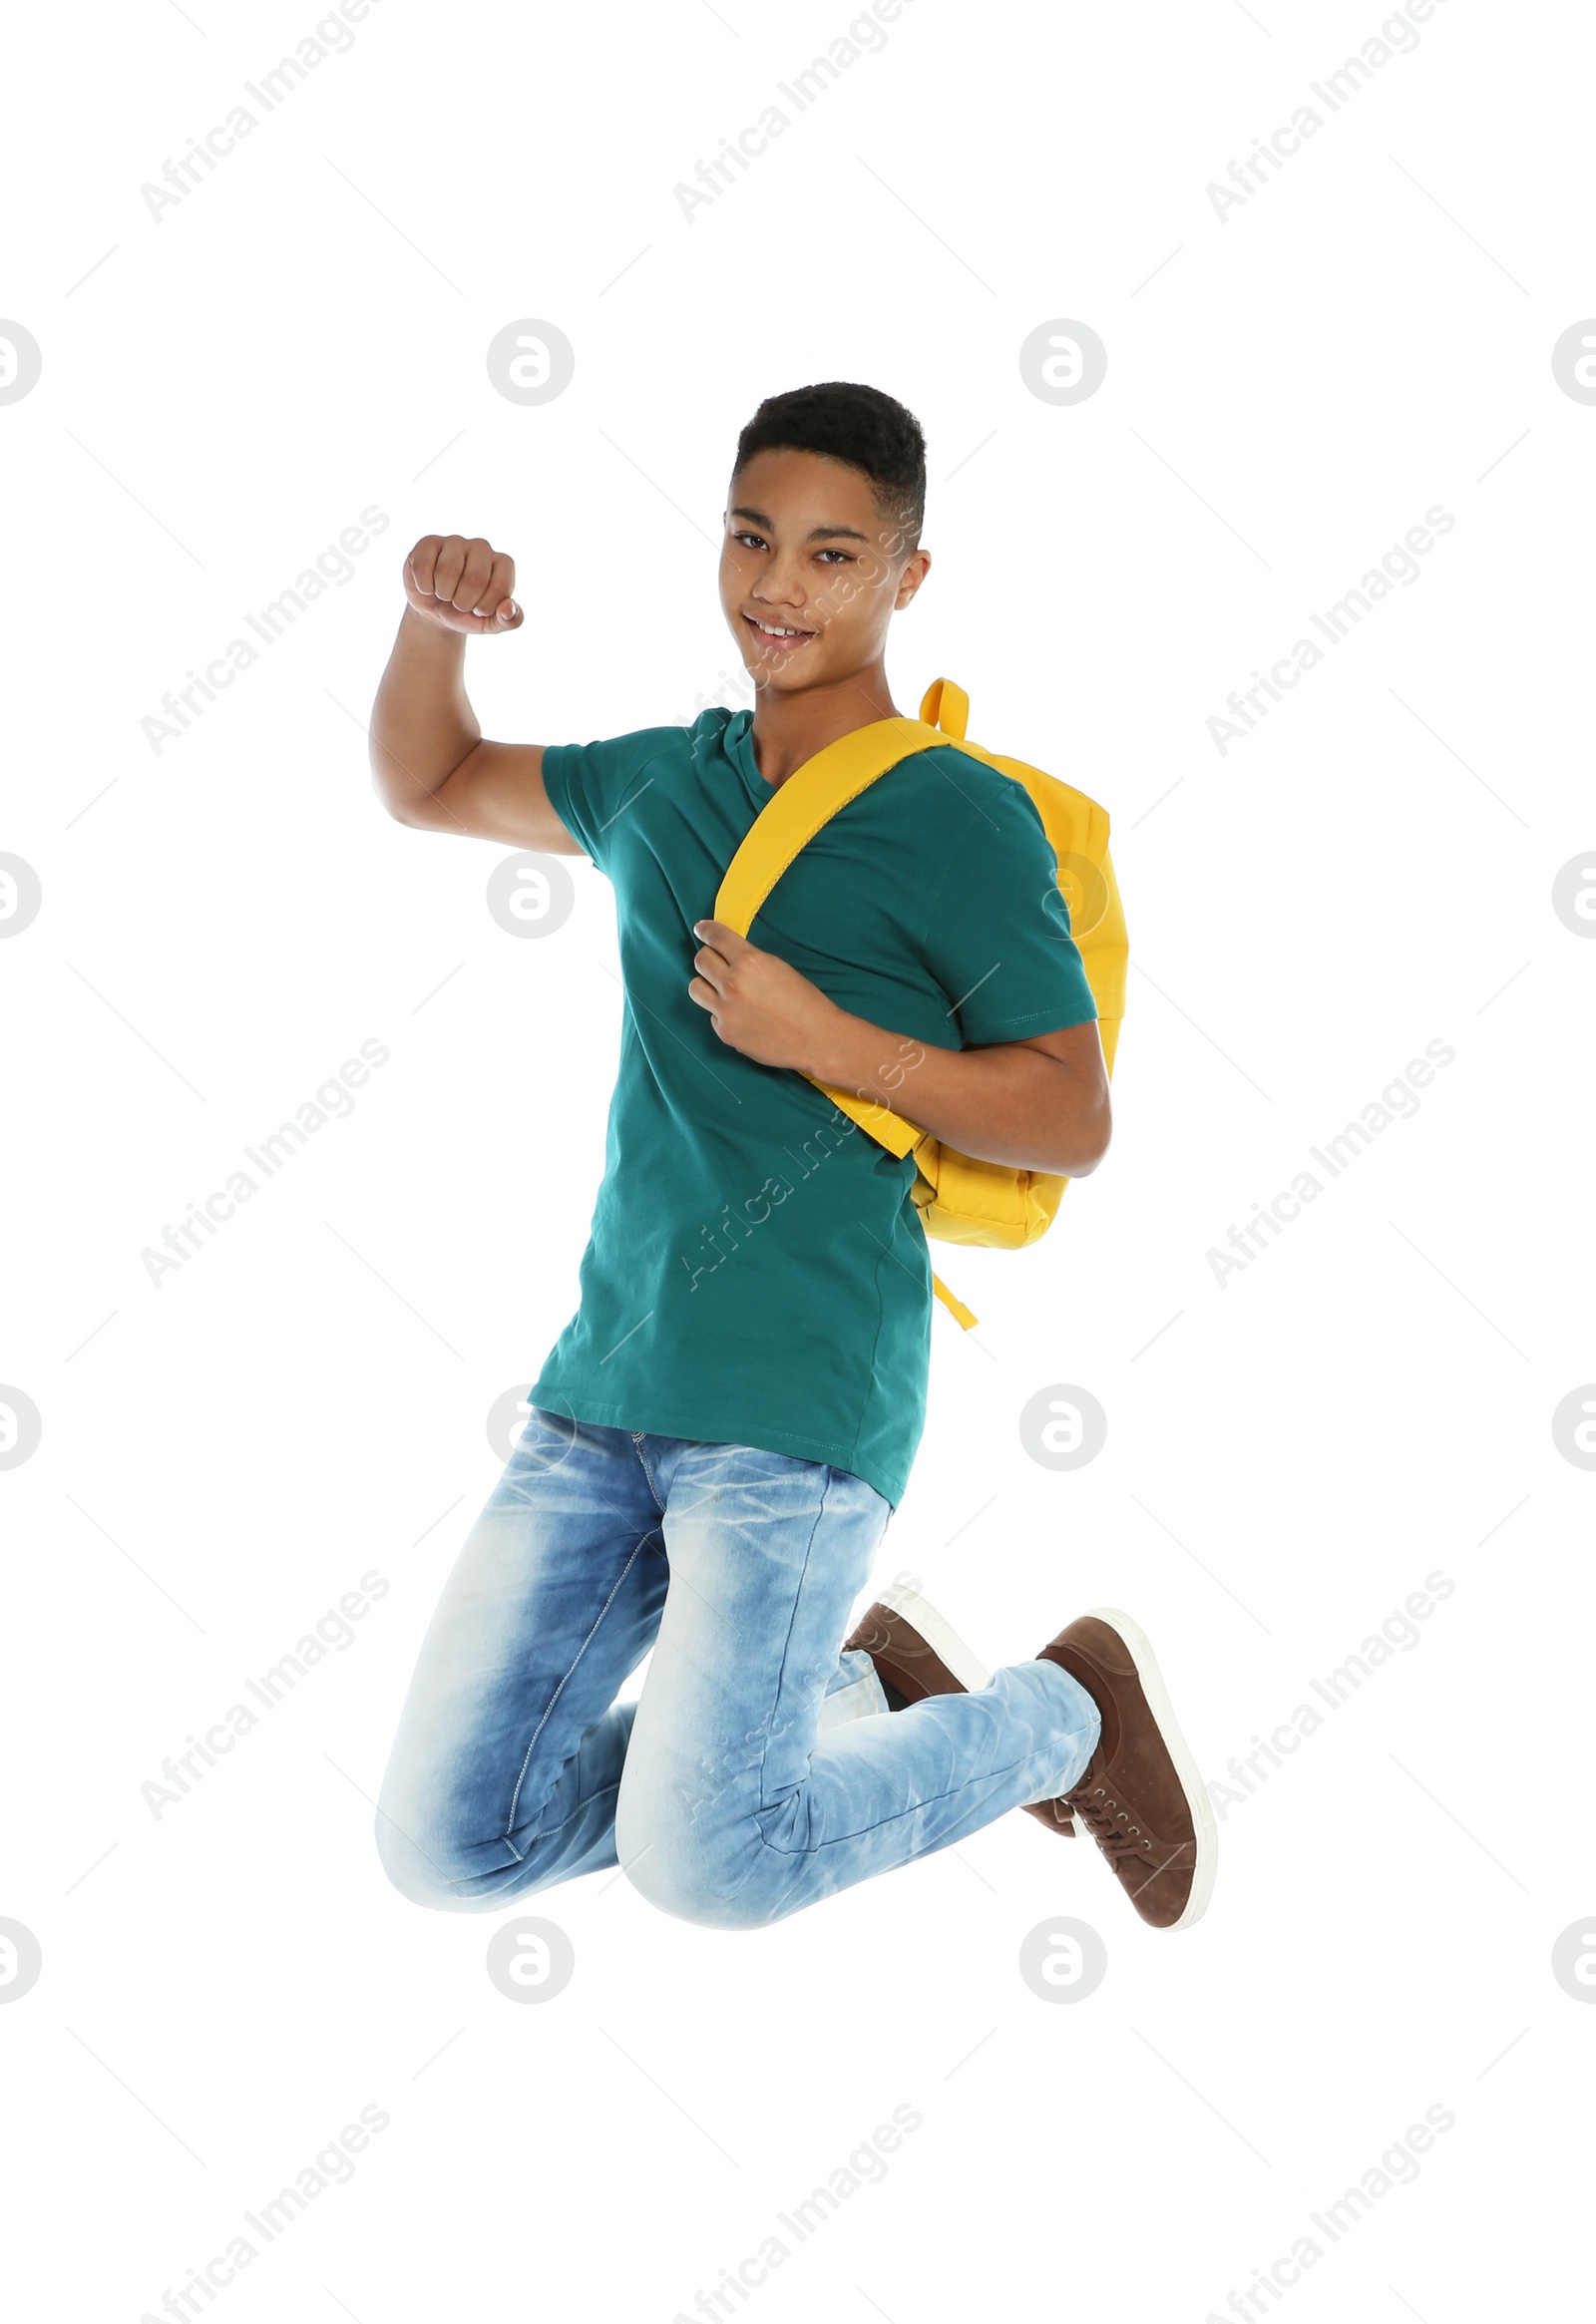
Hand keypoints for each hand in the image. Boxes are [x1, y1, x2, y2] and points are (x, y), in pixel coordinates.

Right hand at [402, 535, 522, 634]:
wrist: (435, 612)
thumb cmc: (468, 614)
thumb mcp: (490, 623)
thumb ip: (509, 620)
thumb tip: (508, 608)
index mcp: (503, 564)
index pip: (500, 586)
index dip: (485, 607)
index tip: (478, 609)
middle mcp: (482, 547)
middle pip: (475, 577)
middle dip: (463, 602)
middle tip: (459, 603)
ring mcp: (455, 542)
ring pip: (448, 570)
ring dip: (443, 593)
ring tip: (444, 594)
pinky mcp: (429, 542)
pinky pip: (424, 567)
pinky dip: (424, 587)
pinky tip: (428, 585)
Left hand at [688, 920, 841, 1072]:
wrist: (816, 1038)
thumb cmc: (805, 1002)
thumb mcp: (778, 967)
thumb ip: (749, 959)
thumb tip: (727, 955)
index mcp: (750, 961)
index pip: (715, 937)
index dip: (706, 930)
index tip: (702, 929)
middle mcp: (733, 983)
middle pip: (701, 960)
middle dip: (708, 957)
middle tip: (716, 961)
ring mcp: (726, 1010)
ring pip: (696, 987)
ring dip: (706, 984)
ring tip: (721, 988)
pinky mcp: (725, 1032)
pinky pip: (712, 1015)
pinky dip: (722, 1012)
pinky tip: (741, 1015)